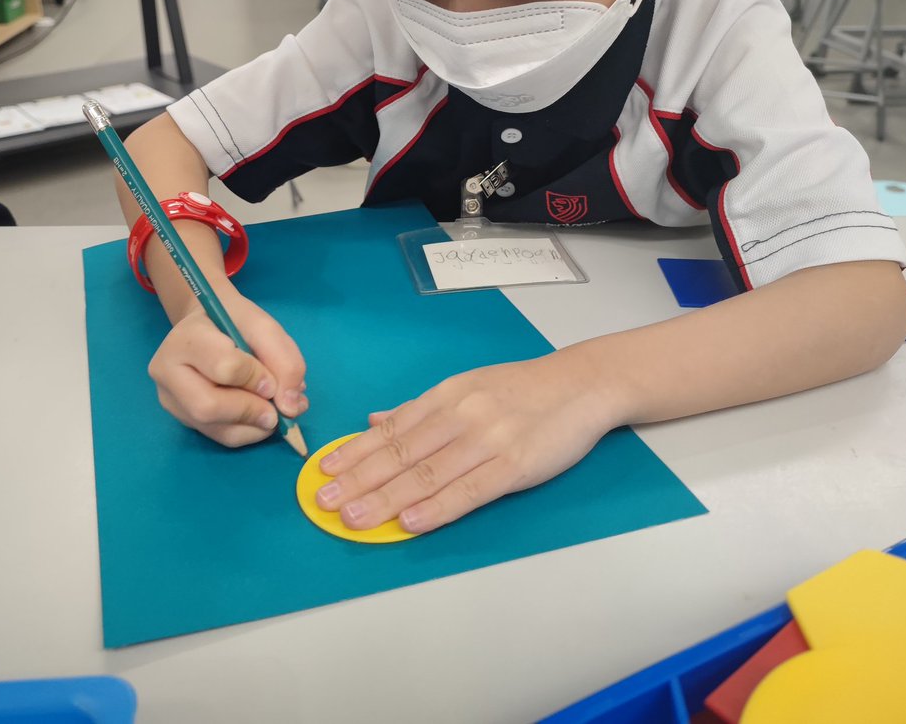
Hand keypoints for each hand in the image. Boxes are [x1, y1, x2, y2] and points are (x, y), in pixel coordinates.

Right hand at [147, 294, 306, 446]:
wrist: (208, 324)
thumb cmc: (234, 321)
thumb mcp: (265, 327)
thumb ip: (284, 361)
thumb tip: (290, 408)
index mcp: (186, 338)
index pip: (223, 367)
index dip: (256, 378)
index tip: (272, 379)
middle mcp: (166, 370)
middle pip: (207, 407)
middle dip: (251, 411)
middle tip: (276, 409)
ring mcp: (170, 398)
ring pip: (214, 427)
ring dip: (254, 426)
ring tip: (273, 410)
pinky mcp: (182, 417)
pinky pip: (218, 436)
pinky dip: (248, 431)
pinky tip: (258, 416)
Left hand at [315, 350, 625, 532]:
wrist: (582, 384)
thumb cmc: (523, 389)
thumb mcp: (467, 386)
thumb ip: (421, 408)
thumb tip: (375, 420)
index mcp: (446, 395)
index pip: (391, 428)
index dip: (354, 450)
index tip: (323, 470)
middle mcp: (461, 415)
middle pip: (401, 452)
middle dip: (358, 479)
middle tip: (324, 500)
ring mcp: (487, 440)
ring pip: (427, 473)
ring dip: (385, 497)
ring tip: (353, 517)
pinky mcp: (515, 465)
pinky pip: (469, 490)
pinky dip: (436, 507)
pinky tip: (409, 521)